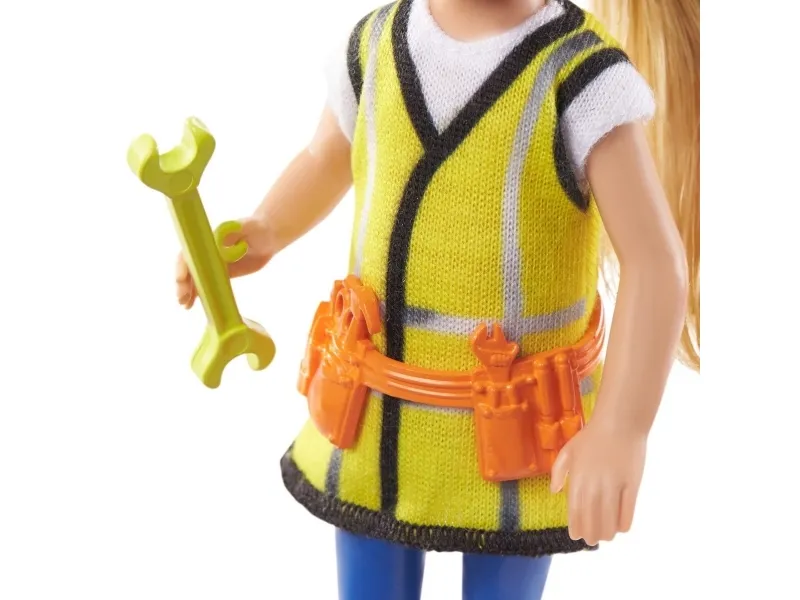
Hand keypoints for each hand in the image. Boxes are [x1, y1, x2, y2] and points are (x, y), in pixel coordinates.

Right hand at [175, 216, 273, 308]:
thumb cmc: (257, 228)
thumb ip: (235, 232)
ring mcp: (214, 263)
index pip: (191, 253)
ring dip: (188, 291)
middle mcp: (208, 252)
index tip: (180, 278)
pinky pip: (208, 284)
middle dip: (183, 283)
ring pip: (196, 278)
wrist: (268, 237)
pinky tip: (192, 304)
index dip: (183, 265)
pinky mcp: (222, 273)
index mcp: (210, 240)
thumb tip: (219, 240)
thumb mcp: (248, 227)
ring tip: (185, 306)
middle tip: (181, 299)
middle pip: (190, 268)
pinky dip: (200, 294)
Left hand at [550, 419, 646, 545]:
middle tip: (592, 539)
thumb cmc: (591, 437)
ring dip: (607, 533)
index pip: (575, 513)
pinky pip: (627, 513)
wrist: (619, 423)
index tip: (577, 535)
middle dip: (591, 535)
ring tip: (606, 535)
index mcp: (577, 480)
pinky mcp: (632, 486)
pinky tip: (621, 526)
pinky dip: (624, 524)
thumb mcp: (568, 451)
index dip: (577, 528)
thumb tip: (554, 492)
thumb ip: (558, 472)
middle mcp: (594, 487)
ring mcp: (614, 487)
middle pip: (592, 522)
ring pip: (610, 522)